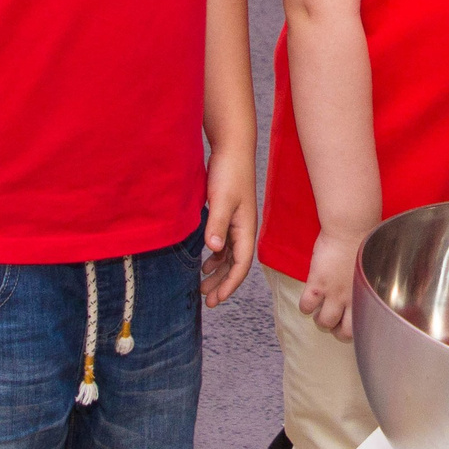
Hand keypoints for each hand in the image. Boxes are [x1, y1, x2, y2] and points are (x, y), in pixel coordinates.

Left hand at [200, 159, 257, 307]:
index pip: (241, 265)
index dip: (229, 284)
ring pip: (229, 256)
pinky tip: (204, 262)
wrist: (232, 148)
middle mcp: (243, 229)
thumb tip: (214, 249)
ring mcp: (237, 222)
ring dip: (217, 272)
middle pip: (236, 265)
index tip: (216, 299)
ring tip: (202, 286)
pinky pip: (224, 244)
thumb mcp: (220, 199)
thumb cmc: (229, 172)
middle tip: (207, 301)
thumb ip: (216, 225)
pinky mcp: (228, 215)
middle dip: (222, 284)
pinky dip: (215, 257)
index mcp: (246, 228)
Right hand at [300, 227, 366, 339]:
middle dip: (337, 329)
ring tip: (318, 310)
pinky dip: (305, 307)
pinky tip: (308, 298)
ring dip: (320, 319)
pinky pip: (306, 307)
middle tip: (332, 320)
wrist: (351, 228)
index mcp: (367, 295)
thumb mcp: (373, 267)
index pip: (363, 325)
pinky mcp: (317, 283)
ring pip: (324, 322)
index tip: (348, 322)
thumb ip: (370, 282)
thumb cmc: (366, 240)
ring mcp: (333, 292)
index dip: (354, 328)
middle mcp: (351, 298)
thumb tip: (371, 286)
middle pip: (343, 332)